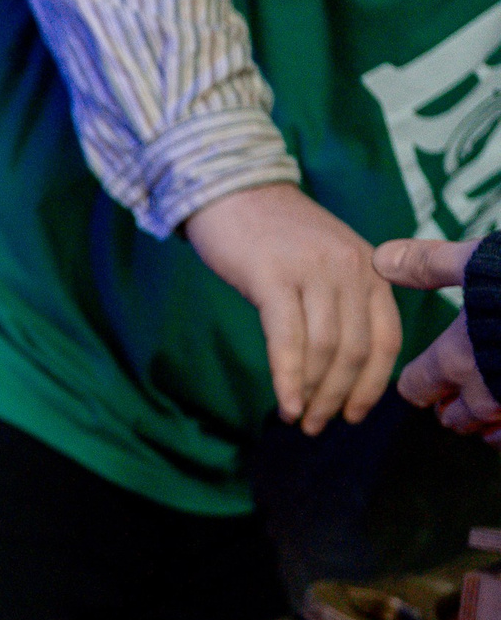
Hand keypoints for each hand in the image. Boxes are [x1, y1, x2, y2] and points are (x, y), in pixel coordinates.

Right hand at [185, 184, 401, 432]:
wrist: (231, 192)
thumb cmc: (272, 235)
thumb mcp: (326, 261)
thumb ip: (341, 300)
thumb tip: (337, 365)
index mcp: (371, 268)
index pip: (387, 338)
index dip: (373, 384)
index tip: (354, 414)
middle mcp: (352, 269)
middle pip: (357, 350)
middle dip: (340, 397)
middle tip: (320, 427)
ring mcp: (314, 271)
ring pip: (327, 350)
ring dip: (314, 394)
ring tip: (299, 420)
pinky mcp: (274, 276)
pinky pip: (288, 339)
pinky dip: (289, 378)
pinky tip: (285, 402)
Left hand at [378, 238, 500, 440]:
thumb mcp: (481, 260)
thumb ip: (430, 264)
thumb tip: (380, 259)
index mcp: (458, 357)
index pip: (416, 388)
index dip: (420, 381)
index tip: (429, 373)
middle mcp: (487, 392)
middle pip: (453, 417)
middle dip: (454, 404)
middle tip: (464, 387)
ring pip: (491, 431)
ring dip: (488, 420)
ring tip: (495, 397)